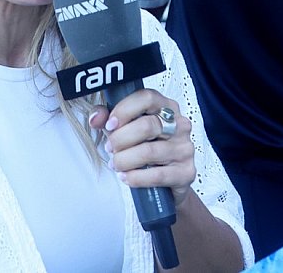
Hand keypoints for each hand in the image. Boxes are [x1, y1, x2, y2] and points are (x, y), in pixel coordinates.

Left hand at [90, 89, 196, 203]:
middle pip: (147, 125)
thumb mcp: (124, 129)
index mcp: (166, 107)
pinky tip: (126, 177)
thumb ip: (106, 118)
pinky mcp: (186, 172)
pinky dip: (136, 177)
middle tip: (110, 148)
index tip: (110, 124)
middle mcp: (180, 125)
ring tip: (116, 164)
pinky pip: (157, 175)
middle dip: (121, 139)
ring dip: (125, 160)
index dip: (124, 110)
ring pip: (149, 151)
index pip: (147, 98)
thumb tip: (96, 118)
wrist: (166, 183)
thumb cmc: (144, 149)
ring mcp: (185, 148)